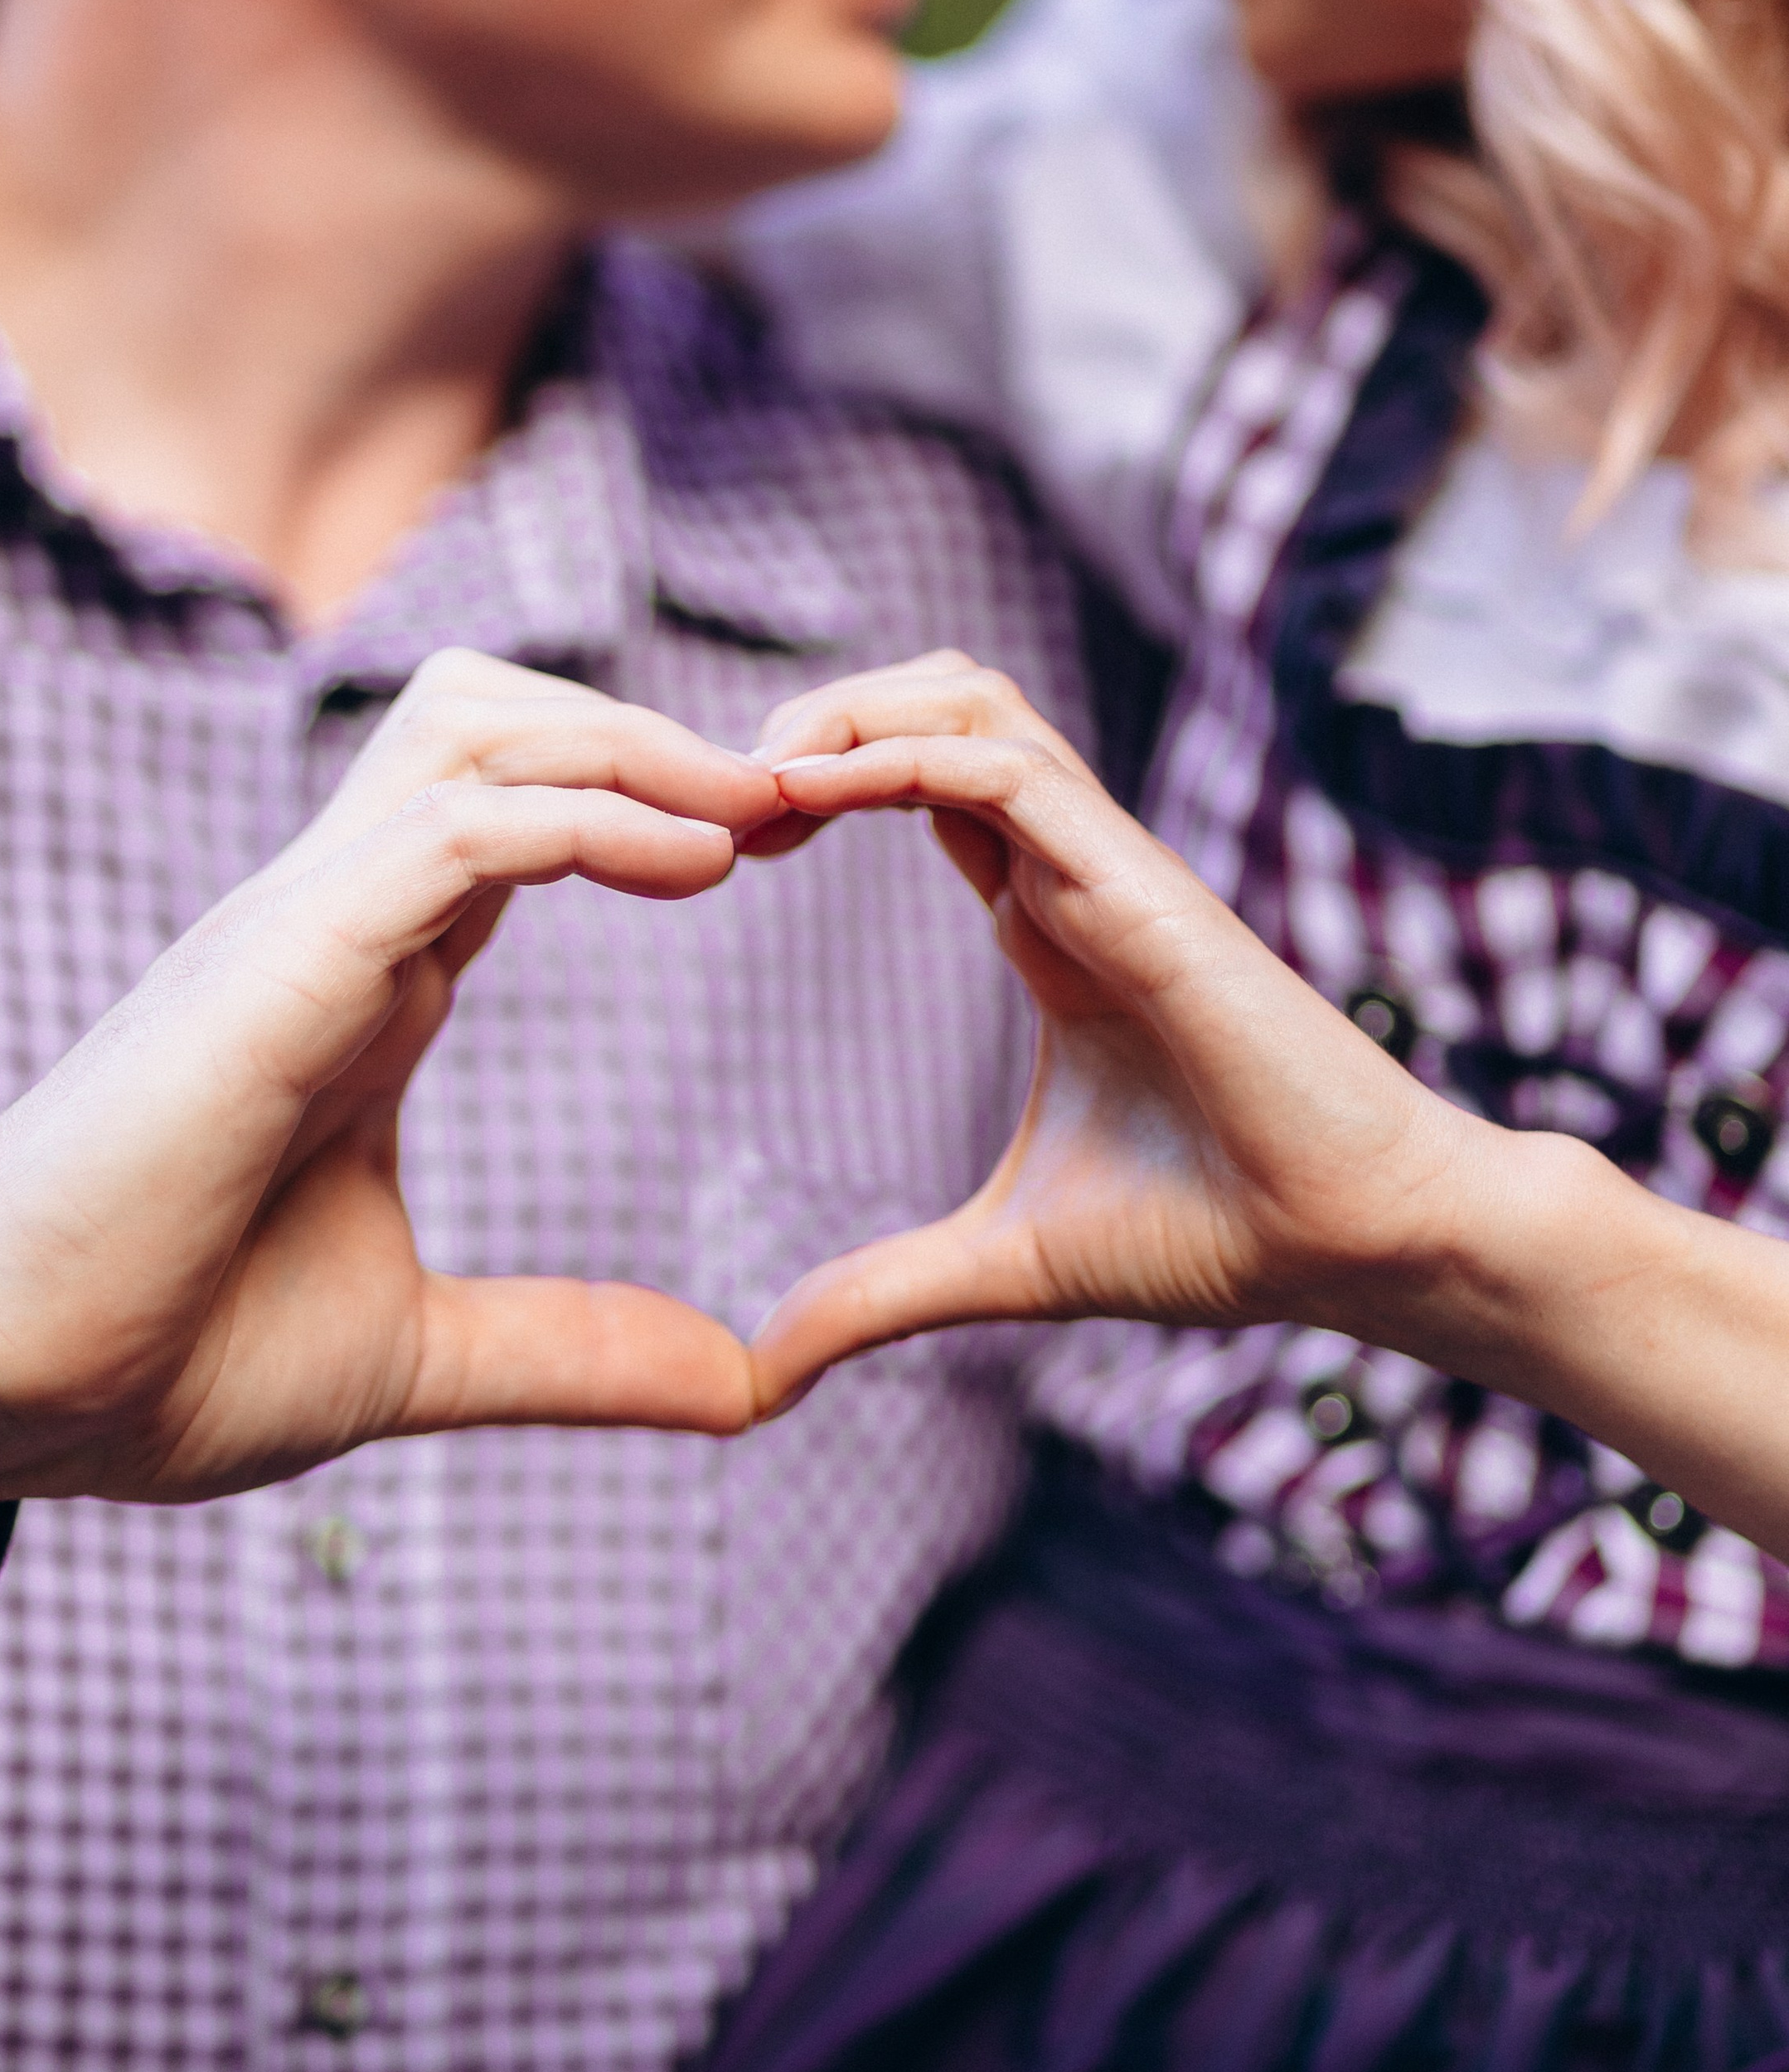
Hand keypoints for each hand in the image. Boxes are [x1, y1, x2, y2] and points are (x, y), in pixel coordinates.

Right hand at [0, 652, 777, 1518]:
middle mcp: (330, 923)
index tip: (781, 841)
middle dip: (653, 731)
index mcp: (362, 986)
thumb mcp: (420, 1354)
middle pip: (495, 719)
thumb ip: (574, 1348)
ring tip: (764, 805)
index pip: (515, 819)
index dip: (655, 802)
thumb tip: (738, 1385)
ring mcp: (295, 927)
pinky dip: (587, 816)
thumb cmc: (159, 1360)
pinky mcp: (276, 961)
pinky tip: (703, 859)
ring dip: (633, 744)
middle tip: (800, 799)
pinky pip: (453, 825)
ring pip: (476, 730)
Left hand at [746, 652, 1501, 1413]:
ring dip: (849, 712)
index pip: (917, 784)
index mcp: (1046, 923)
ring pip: (970, 702)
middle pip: (934, 706)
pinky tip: (810, 794)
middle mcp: (1073, 874)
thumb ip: (879, 1294)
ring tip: (753, 779)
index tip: (717, 842)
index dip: (810, 782)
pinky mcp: (1143, 888)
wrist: (1360, 1246)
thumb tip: (763, 1369)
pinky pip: (1009, 772)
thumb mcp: (1001, 1266)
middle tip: (711, 798)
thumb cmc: (1221, 1233)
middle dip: (816, 717)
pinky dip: (900, 759)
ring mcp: (1111, 868)